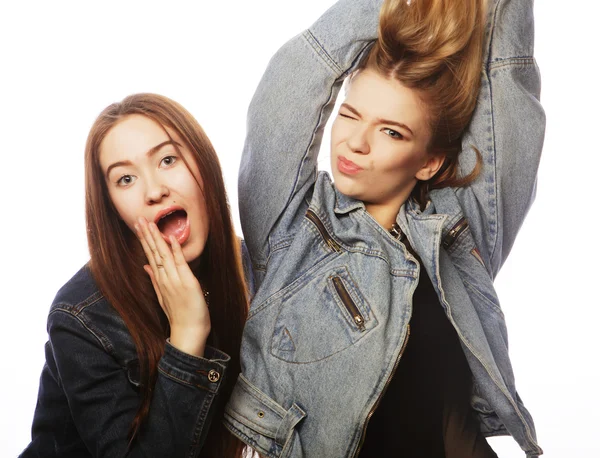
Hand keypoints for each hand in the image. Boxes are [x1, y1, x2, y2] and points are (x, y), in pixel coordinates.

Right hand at [135, 217, 209, 356]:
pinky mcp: (187, 283)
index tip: (139, 227)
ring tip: (149, 224)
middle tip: (138, 219)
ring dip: (156, 238)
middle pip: (153, 253)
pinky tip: (171, 238)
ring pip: (163, 255)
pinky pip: (180, 263)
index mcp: (160, 280)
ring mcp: (175, 280)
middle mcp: (165, 278)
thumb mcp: (163, 297)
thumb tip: (145, 267)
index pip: (150, 256)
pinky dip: (176, 250)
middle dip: (146, 235)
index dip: (145, 240)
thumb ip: (155, 280)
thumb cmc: (179, 316)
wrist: (188, 333)